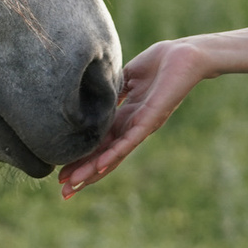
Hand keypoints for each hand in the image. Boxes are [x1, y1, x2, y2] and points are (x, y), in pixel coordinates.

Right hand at [57, 38, 207, 196]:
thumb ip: (110, 90)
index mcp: (126, 118)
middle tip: (64, 193)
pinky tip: (100, 167)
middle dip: (84, 174)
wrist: (185, 54)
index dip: (82, 159)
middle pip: (104, 156)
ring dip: (93, 170)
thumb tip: (88, 92)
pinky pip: (131, 140)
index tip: (62, 175)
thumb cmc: (159, 63)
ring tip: (74, 185)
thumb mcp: (126, 77)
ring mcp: (142, 125)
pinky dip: (115, 154)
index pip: (100, 144)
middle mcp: (133, 127)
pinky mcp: (152, 118)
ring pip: (114, 154)